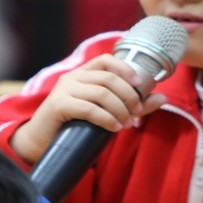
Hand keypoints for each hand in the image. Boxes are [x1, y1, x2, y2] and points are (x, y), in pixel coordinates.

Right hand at [9, 54, 166, 164]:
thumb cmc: (76, 125)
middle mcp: (72, 77)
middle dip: (128, 95)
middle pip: (109, 78)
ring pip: (101, 93)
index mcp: (83, 73)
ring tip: (127, 123)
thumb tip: (162, 97)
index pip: (107, 60)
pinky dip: (106, 118)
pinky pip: (88, 108)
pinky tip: (115, 128)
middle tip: (137, 111)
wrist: (40, 143)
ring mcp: (63, 90)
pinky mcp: (58, 105)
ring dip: (120, 109)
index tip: (141, 84)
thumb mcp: (106, 112)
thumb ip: (133, 104)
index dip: (126, 69)